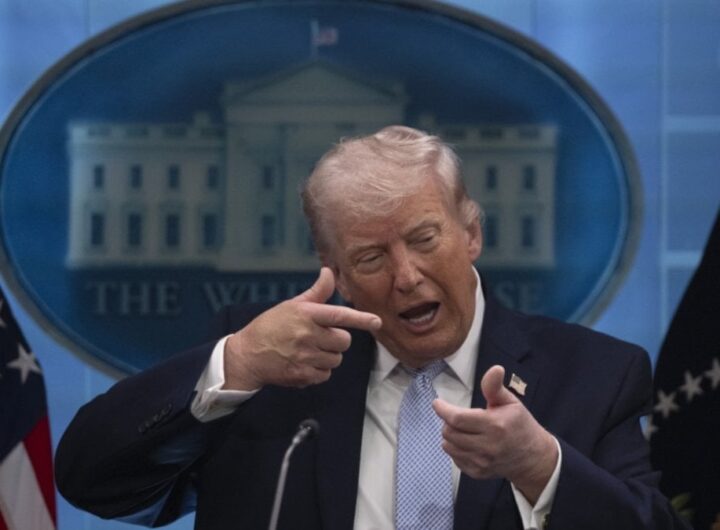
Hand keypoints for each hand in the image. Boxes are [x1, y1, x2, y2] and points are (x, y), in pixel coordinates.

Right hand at [223, 267, 381, 389]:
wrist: (247, 354)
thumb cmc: (271, 326)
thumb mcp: (292, 305)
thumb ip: (316, 293)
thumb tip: (329, 272)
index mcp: (306, 315)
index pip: (339, 316)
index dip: (361, 319)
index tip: (377, 322)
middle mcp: (307, 335)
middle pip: (344, 341)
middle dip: (336, 340)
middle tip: (320, 337)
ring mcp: (305, 357)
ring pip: (336, 359)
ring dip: (328, 356)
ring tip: (309, 351)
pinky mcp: (302, 375)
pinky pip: (326, 374)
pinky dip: (319, 371)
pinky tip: (304, 363)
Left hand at [432, 365, 557, 503]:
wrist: (532, 457)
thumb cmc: (520, 425)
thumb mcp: (511, 402)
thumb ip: (495, 387)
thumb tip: (495, 368)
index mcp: (494, 425)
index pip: (458, 419)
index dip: (443, 410)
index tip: (437, 403)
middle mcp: (487, 446)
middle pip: (450, 432)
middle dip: (447, 421)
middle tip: (454, 415)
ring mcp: (481, 462)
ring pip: (449, 446)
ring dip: (449, 434)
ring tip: (461, 428)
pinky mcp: (478, 472)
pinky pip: (455, 458)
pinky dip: (455, 448)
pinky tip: (466, 442)